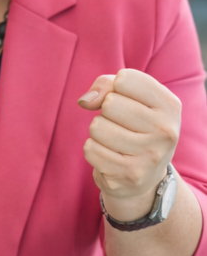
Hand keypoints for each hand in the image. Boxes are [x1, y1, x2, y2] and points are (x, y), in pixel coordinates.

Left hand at [78, 69, 180, 219]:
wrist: (147, 176)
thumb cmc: (134, 125)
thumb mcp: (130, 97)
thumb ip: (106, 84)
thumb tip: (85, 102)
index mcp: (170, 105)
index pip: (124, 79)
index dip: (116, 87)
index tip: (127, 100)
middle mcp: (165, 131)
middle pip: (110, 103)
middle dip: (107, 111)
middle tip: (121, 124)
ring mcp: (149, 156)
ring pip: (97, 127)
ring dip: (99, 131)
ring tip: (116, 140)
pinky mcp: (129, 175)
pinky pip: (90, 149)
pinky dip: (94, 150)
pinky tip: (111, 156)